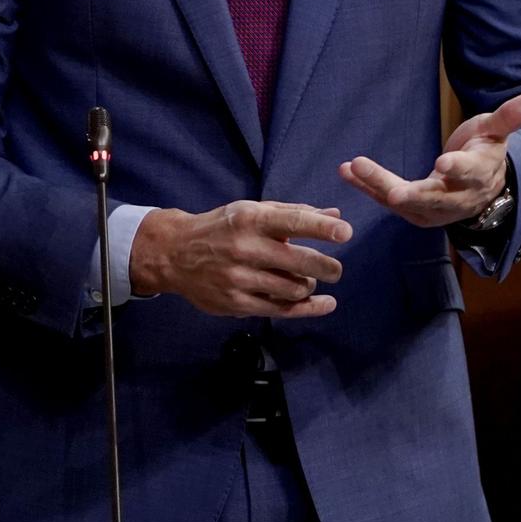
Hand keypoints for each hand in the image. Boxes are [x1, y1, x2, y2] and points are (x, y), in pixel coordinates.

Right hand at [128, 200, 350, 317]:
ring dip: (309, 285)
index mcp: (251, 219)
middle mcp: (245, 248)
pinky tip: (324, 304)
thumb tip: (335, 213)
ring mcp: (239, 279)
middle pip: (299, 261)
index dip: (322, 228)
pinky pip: (280, 310)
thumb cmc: (222, 228)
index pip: (293, 222)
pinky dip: (306, 308)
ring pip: (293, 288)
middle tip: (336, 269)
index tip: (346, 232)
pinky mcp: (235, 304)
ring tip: (308, 280)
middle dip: (327, 267)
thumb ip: (294, 213)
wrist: (174, 254)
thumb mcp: (253, 211)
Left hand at [339, 91, 520, 227]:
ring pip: (405, 202)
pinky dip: (367, 186)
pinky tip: (345, 170)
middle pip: (432, 197)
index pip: (469, 174)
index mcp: (479, 176)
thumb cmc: (485, 152)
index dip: (458, 168)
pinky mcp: (413, 211)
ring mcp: (433, 209)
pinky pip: (388, 200)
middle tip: (390, 190)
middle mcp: (456, 199)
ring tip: (354, 167)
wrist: (481, 189)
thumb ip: (510, 117)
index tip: (443, 162)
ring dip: (377, 186)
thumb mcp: (496, 131)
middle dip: (410, 192)